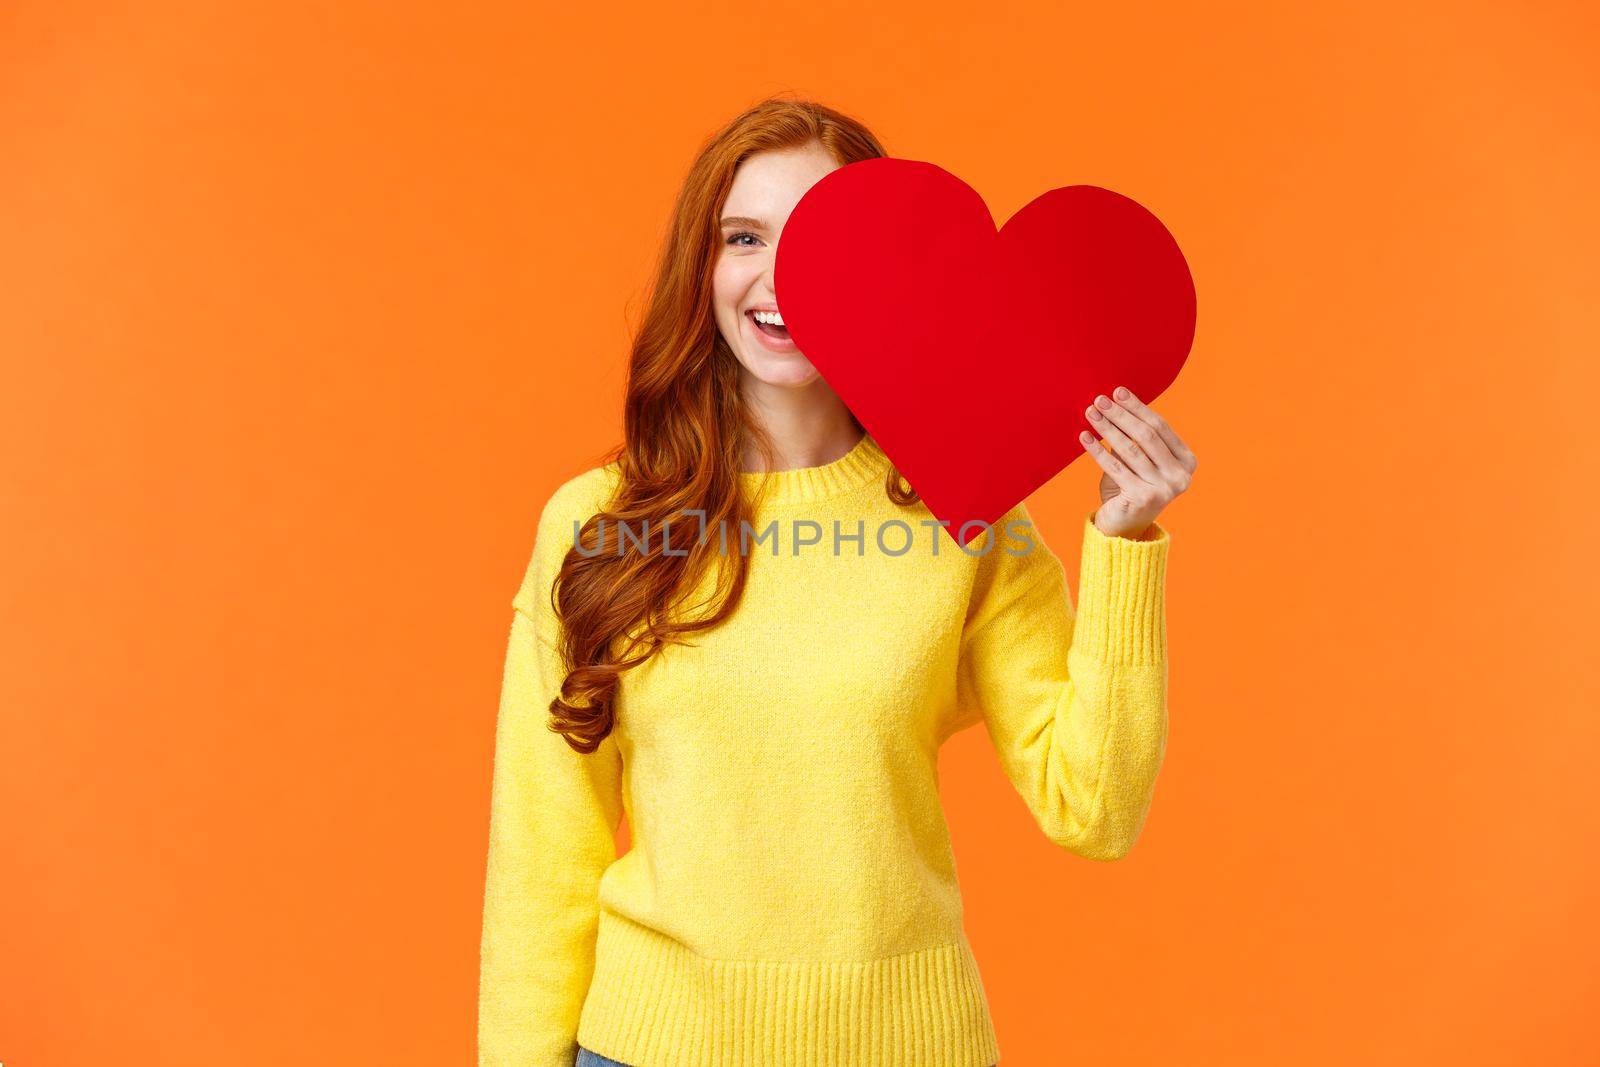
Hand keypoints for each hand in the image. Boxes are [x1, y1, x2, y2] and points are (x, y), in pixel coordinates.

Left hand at [1078, 386, 1196, 539]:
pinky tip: (1084, 437)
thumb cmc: (1130, 488)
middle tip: (1100, 400)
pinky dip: (1098, 450)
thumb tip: (1114, 404)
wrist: (1123, 528)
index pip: (1160, 427)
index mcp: (1187, 462)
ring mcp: (1164, 489)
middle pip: (1146, 435)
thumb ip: (1134, 438)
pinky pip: (1115, 467)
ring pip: (1130, 449)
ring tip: (1091, 413)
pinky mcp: (1143, 498)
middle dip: (1121, 415)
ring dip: (1107, 428)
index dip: (1138, 407)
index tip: (1118, 392)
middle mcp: (1180, 476)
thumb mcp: (1137, 461)